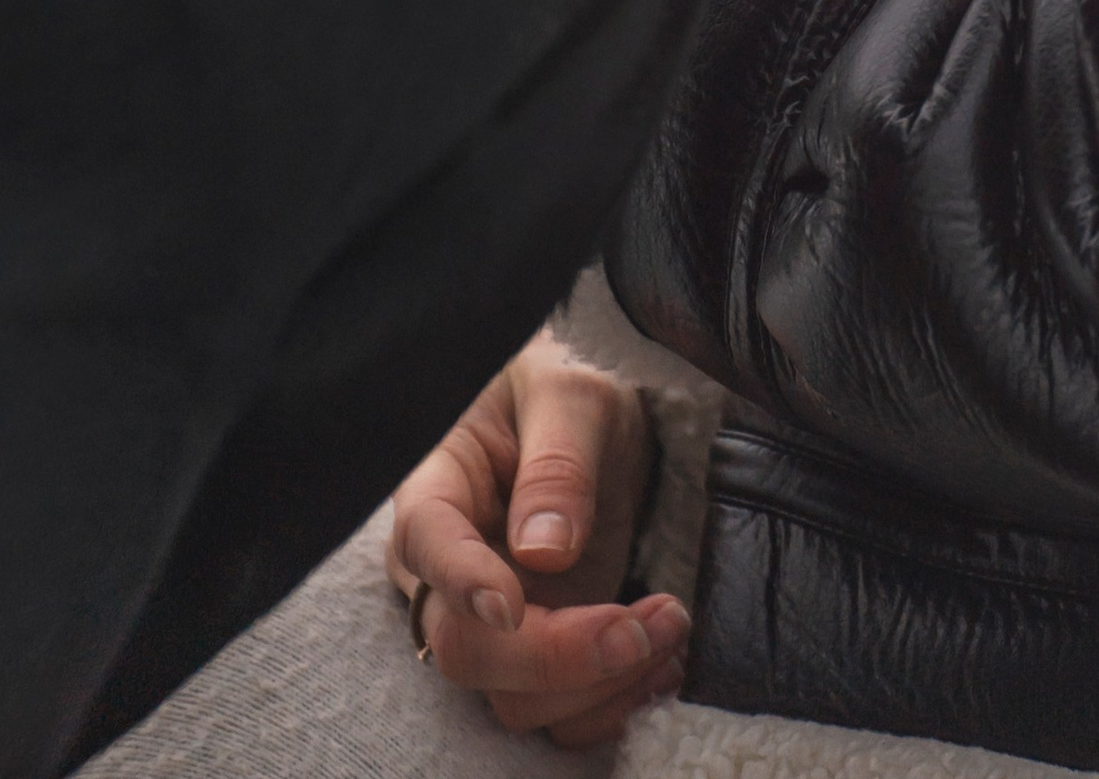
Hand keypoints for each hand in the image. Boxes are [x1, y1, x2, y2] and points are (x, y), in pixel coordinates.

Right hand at [385, 333, 688, 749]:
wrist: (590, 419)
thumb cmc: (566, 386)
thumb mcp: (573, 395)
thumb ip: (559, 465)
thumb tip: (543, 552)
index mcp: (439, 489)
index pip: (427, 543)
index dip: (462, 582)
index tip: (512, 604)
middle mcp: (450, 574)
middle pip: (465, 649)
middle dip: (555, 655)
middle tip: (643, 622)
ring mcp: (495, 623)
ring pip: (512, 699)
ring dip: (596, 686)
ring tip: (672, 629)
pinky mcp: (541, 652)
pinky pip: (556, 713)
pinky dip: (610, 706)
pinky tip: (666, 666)